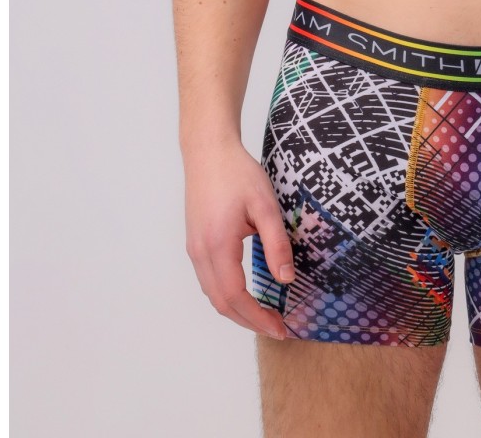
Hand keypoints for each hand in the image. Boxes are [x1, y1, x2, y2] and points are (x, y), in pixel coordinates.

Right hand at [183, 139, 293, 339]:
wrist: (208, 152)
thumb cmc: (237, 173)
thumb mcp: (265, 205)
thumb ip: (276, 243)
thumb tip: (286, 278)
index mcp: (218, 246)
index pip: (236, 297)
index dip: (258, 318)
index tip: (280, 328)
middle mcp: (200, 253)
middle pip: (221, 303)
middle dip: (249, 321)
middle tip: (277, 328)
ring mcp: (194, 249)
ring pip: (212, 294)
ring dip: (237, 310)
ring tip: (264, 315)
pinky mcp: (195, 242)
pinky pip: (209, 280)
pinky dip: (227, 294)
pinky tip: (245, 293)